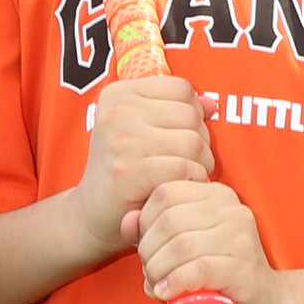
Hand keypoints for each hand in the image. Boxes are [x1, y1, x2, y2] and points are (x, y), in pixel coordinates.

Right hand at [76, 71, 214, 253]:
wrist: (92, 214)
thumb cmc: (125, 169)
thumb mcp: (145, 131)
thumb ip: (177, 112)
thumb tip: (211, 103)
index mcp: (118, 94)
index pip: (182, 89)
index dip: (192, 115)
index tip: (178, 136)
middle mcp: (116, 111)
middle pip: (191, 115)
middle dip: (199, 142)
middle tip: (182, 162)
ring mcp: (121, 141)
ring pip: (193, 142)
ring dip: (199, 164)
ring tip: (181, 176)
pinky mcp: (129, 172)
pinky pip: (184, 168)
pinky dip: (192, 180)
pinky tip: (179, 188)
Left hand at [135, 176, 289, 303]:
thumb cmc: (216, 275)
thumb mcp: (181, 246)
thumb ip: (152, 230)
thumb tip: (127, 221)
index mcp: (216, 195)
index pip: (165, 192)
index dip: (144, 222)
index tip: (146, 247)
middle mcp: (232, 209)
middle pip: (169, 219)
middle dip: (148, 251)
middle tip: (149, 272)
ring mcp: (241, 237)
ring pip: (181, 245)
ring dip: (159, 269)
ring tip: (157, 284)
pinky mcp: (244, 267)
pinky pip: (198, 269)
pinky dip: (175, 283)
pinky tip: (167, 293)